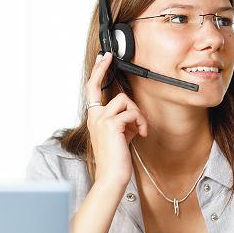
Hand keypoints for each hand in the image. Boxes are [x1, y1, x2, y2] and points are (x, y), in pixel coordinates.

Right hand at [85, 52, 147, 186]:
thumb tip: (135, 113)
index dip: (97, 74)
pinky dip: (140, 123)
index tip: (102, 60)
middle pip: (96, 85)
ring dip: (137, 114)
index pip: (92, 92)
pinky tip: (141, 134)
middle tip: (108, 57)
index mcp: (94, 119)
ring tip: (140, 129)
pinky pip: (131, 113)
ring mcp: (101, 120)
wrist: (112, 175)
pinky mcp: (111, 125)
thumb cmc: (117, 159)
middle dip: (101, 68)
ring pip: (124, 100)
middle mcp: (94, 117)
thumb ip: (124, 121)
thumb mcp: (121, 135)